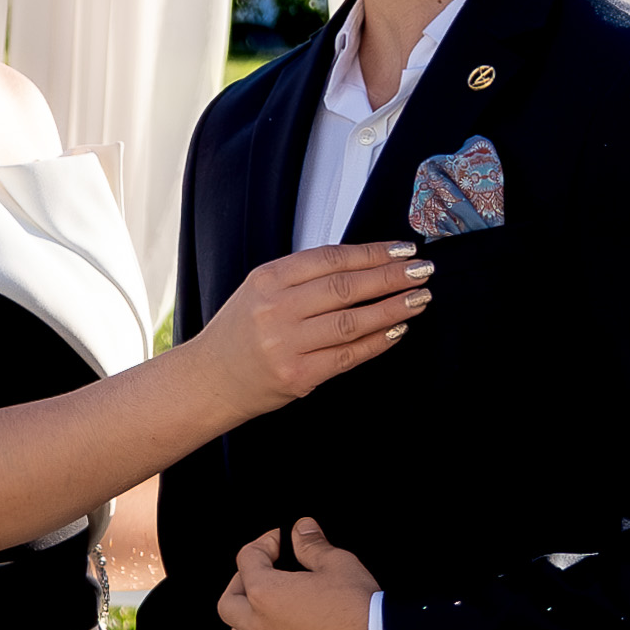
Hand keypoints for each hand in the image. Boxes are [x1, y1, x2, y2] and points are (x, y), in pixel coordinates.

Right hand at [196, 241, 431, 420]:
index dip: (372, 253)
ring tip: (418, 298)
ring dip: (392, 308)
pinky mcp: (297, 376)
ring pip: (352, 321)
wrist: (209, 380)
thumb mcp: (259, 291)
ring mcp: (286, 345)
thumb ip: (302, 278)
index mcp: (268, 279)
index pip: (331, 259)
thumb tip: (364, 265)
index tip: (402, 249)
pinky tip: (396, 329)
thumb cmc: (239, 334)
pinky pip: (348, 355)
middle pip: (346, 287)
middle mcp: (276, 309)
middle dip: (391, 277)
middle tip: (421, 271)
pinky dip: (377, 341)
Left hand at [219, 519, 380, 629]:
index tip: (279, 542)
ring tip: (255, 624)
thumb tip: (301, 528)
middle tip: (259, 578)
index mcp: (267, 594)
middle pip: (228, 606)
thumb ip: (313, 545)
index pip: (247, 560)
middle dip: (239, 586)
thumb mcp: (339, 563)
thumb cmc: (360, 607)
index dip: (263, 544)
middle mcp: (262, 629)